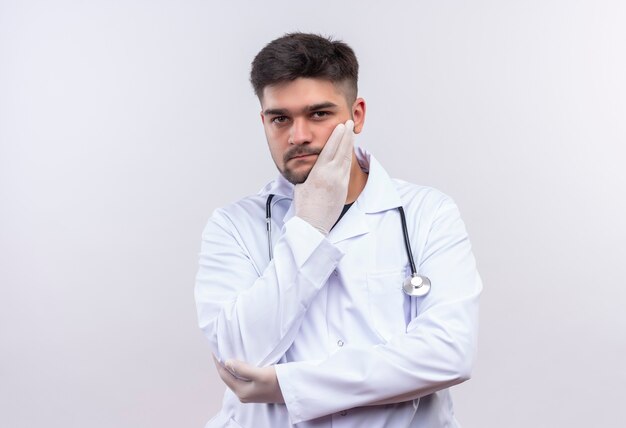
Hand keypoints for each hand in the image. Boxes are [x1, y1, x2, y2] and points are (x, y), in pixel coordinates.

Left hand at [213, 355, 284, 403]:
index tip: (214, 350)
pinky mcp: (256, 390)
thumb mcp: (260, 374)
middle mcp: (243, 394)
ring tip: (227, 354)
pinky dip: (238, 370)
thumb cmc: (278, 382)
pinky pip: (241, 379)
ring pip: (234, 378)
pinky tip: (240, 363)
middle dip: (222, 365)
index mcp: (242, 391)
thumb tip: (227, 362)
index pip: (224, 375)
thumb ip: (243, 369)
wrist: (293, 391)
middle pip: (227, 377)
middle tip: (219, 350)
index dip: (218, 362)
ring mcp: (249, 393)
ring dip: (230, 367)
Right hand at [294, 120, 354, 234]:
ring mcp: (340, 182)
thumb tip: (310, 163)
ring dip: (350, 144)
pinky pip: (347, 168)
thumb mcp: (301, 184)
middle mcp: (331, 175)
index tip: (341, 126)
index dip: (337, 136)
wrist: (313, 224)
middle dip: (346, 135)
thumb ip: (308, 172)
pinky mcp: (344, 188)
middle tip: (350, 123)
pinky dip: (349, 157)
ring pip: (347, 158)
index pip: (330, 149)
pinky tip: (350, 151)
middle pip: (342, 150)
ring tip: (351, 133)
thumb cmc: (304, 206)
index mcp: (318, 173)